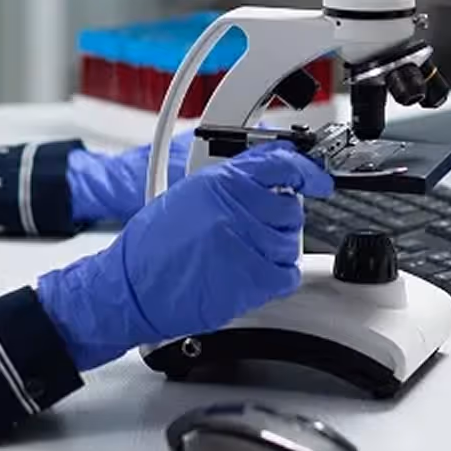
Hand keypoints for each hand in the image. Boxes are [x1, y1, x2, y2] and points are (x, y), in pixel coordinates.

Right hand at [37, 144, 333, 371]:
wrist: (130, 286)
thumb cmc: (153, 244)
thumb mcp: (190, 193)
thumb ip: (233, 182)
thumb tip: (270, 180)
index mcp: (221, 181)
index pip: (281, 164)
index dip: (307, 171)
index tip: (319, 178)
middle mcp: (235, 208)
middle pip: (291, 208)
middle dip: (281, 219)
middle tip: (257, 229)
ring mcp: (244, 243)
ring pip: (291, 242)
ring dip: (276, 248)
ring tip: (245, 254)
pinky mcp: (248, 279)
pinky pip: (287, 273)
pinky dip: (279, 275)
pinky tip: (258, 272)